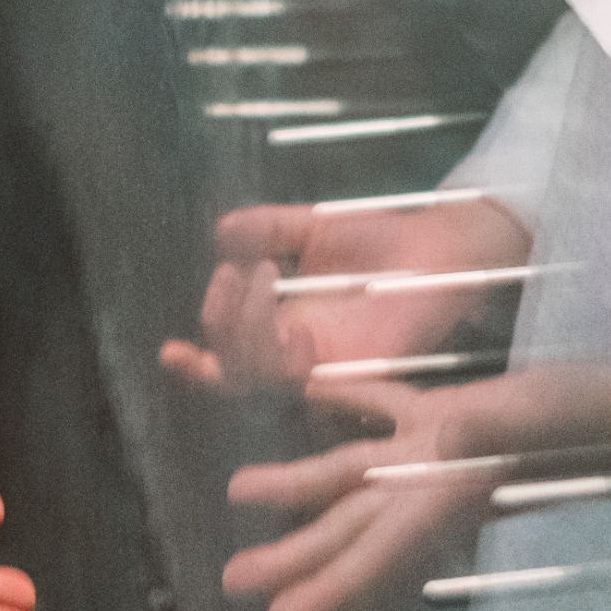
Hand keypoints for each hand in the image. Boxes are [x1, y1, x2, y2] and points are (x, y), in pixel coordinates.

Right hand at [159, 195, 534, 395]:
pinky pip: (311, 383)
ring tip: (264, 274)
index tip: (170, 353)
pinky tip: (298, 328)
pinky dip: (291, 360)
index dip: (195, 366)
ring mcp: (326, 366)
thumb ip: (269, 229)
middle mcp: (296, 353)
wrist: (440, 244)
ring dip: (248, 331)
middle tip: (234, 273)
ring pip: (261, 378)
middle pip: (233, 372)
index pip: (228, 358)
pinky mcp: (357, 371)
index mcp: (281, 325)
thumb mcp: (313, 226)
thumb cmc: (381, 239)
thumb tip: (221, 233)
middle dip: (219, 326)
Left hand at [218, 364, 610, 610]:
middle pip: (347, 530)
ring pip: (350, 475)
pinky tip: (303, 395)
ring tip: (240, 491)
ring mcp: (435, 453)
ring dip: (297, 485)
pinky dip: (339, 406)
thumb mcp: (542, 421)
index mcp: (447, 497)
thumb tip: (450, 434)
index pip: (376, 556)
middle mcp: (431, 486)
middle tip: (234, 580)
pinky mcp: (447, 416)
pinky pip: (377, 412)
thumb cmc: (592, 424)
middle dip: (293, 558)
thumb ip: (493, 431)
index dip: (325, 592)